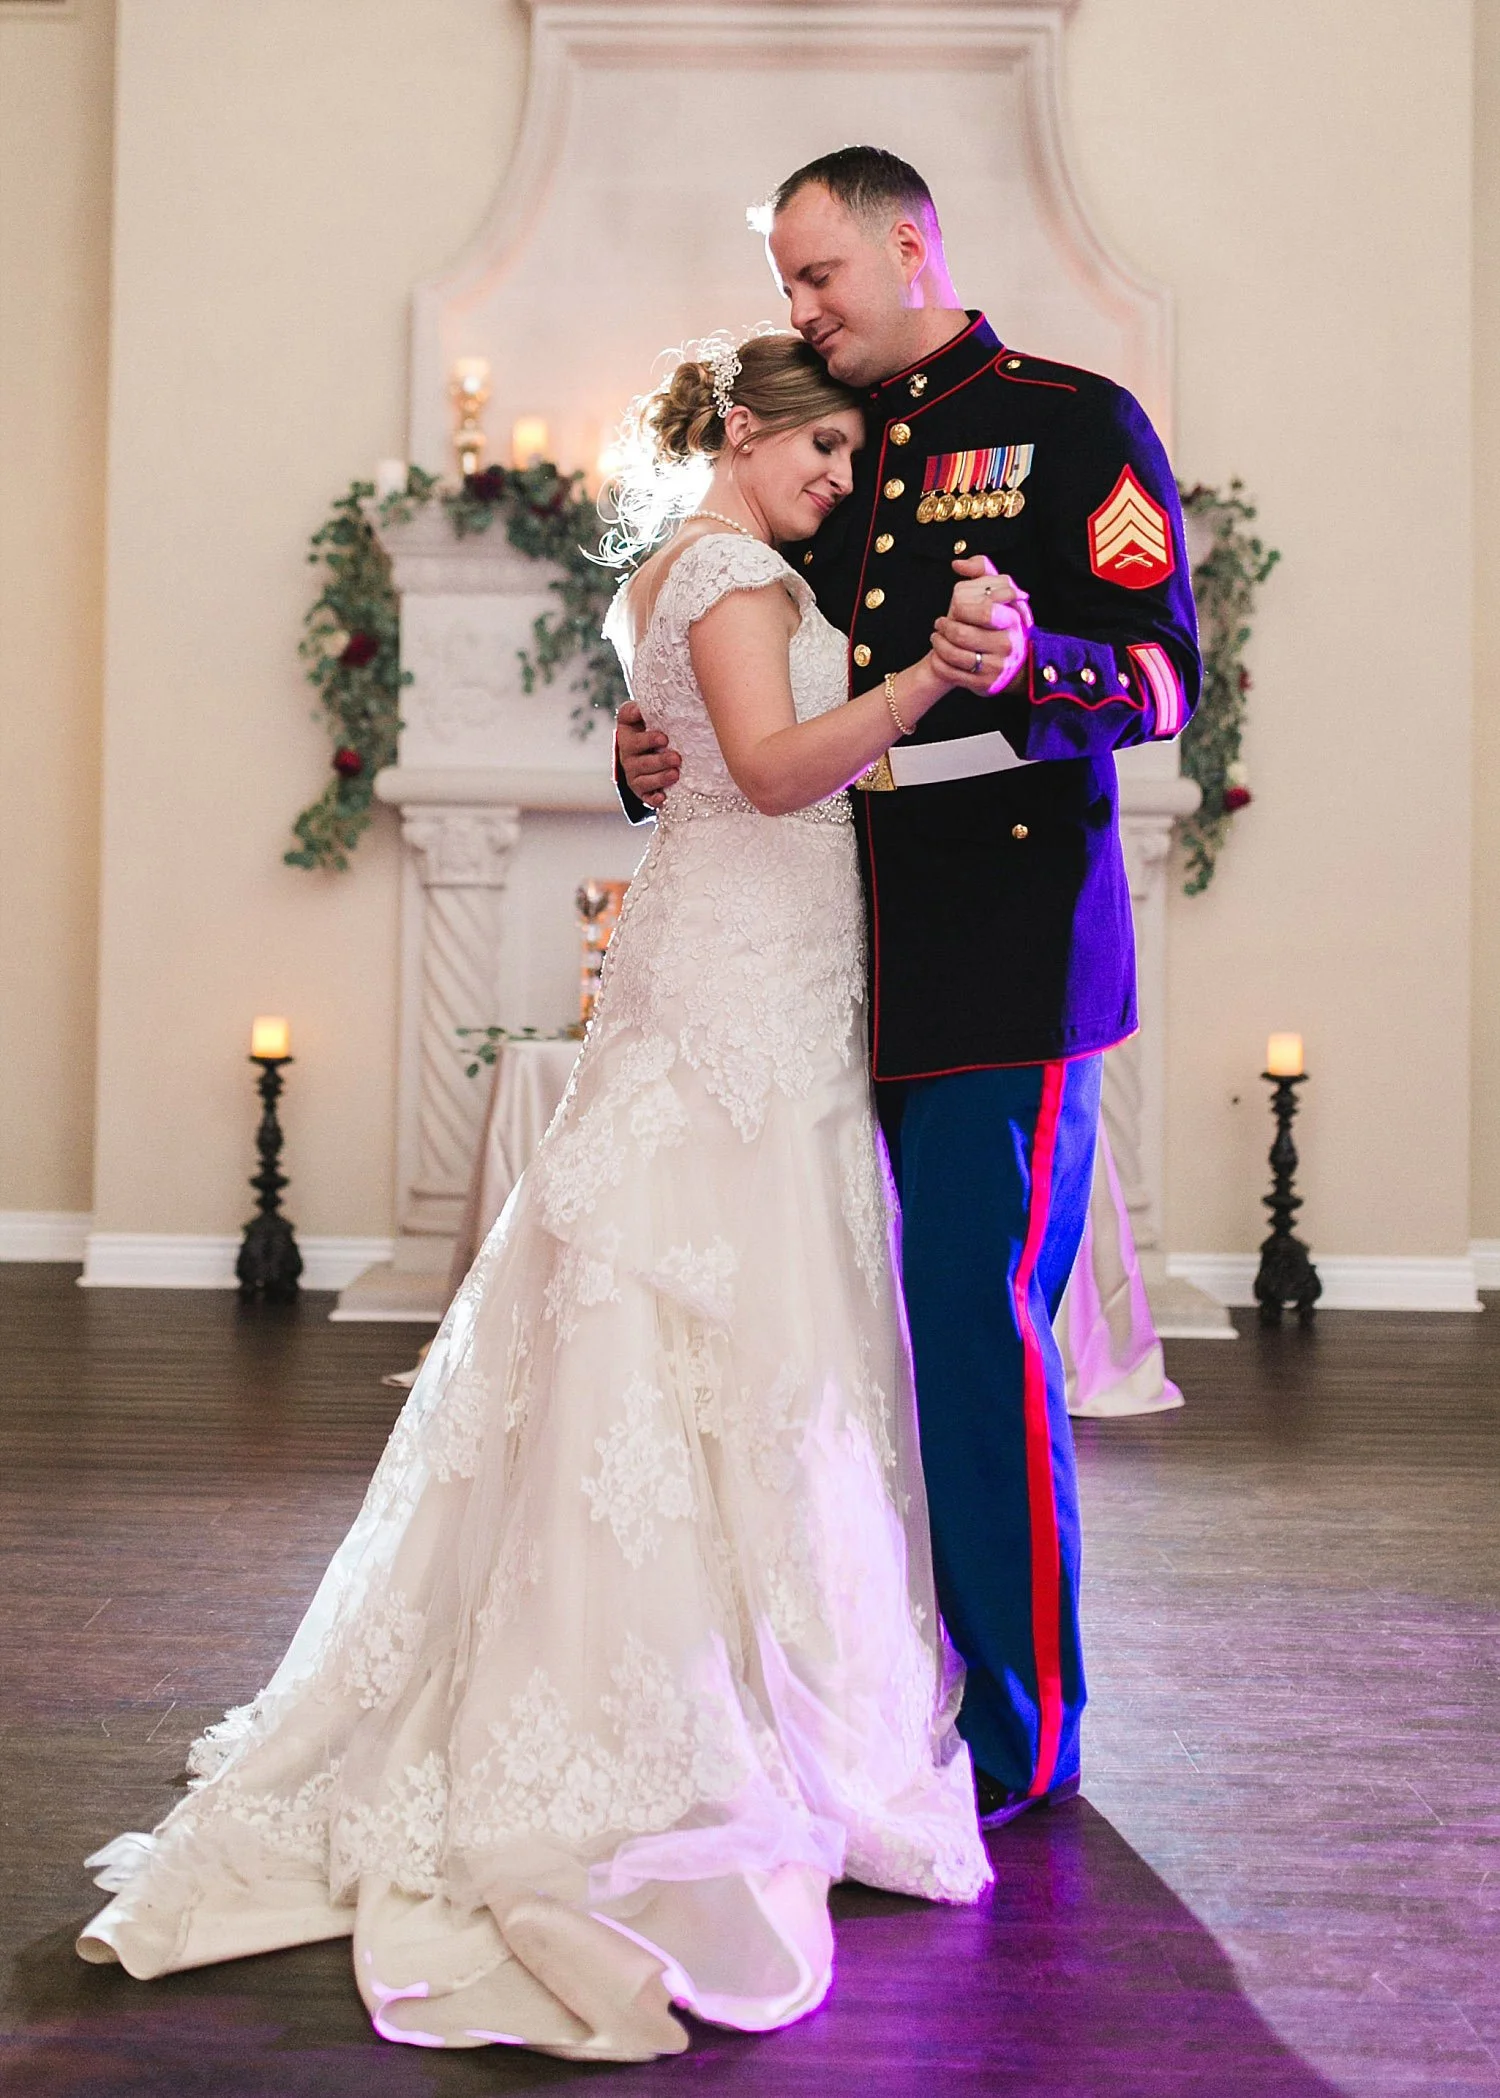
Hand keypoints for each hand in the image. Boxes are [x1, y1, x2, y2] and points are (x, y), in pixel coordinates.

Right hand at [616, 699, 680, 807]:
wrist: (649, 752)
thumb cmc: (654, 729)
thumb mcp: (651, 715)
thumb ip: (652, 707)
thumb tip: (664, 700)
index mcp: (627, 730)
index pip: (628, 724)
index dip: (645, 735)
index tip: (663, 737)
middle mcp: (626, 752)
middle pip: (638, 758)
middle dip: (658, 759)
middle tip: (676, 758)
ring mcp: (632, 772)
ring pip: (643, 778)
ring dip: (660, 777)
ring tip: (675, 774)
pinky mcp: (640, 790)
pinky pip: (644, 796)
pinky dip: (653, 798)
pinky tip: (663, 797)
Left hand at [929, 555, 1032, 696]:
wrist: (1012, 664)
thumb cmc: (1000, 623)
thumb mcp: (999, 593)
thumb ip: (982, 569)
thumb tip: (958, 564)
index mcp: (1012, 620)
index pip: (984, 611)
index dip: (962, 609)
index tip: (955, 607)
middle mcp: (1007, 645)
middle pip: (962, 634)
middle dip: (944, 627)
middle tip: (940, 623)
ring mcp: (996, 667)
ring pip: (954, 655)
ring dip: (938, 643)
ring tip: (937, 637)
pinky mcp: (984, 685)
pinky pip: (950, 673)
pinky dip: (938, 662)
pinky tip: (938, 654)